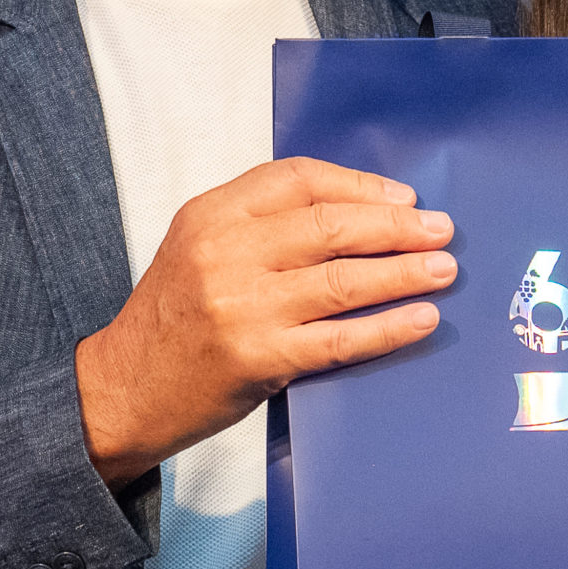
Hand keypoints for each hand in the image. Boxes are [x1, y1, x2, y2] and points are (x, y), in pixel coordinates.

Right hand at [75, 157, 454, 487]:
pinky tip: (420, 319)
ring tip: (444, 270)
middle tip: (441, 231)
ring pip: (343, 281)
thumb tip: (359, 212)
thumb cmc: (173, 317)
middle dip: (396, 227)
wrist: (123, 389)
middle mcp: (225, 253)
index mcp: (211, 214)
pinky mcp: (257, 358)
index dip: (359, 185)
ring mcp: (241, 307)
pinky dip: (387, 328)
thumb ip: (260, 224)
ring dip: (404, 273)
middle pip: (330, 226)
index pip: (298, 179)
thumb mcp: (199, 246)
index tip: (402, 198)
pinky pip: (339, 339)